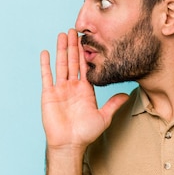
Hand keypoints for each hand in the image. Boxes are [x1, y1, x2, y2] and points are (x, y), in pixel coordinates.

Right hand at [40, 29, 128, 149]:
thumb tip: (127, 95)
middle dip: (73, 46)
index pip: (85, 67)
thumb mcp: (104, 117)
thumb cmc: (85, 133)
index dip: (85, 53)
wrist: (70, 144)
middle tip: (74, 29)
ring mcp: (59, 89)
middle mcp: (72, 87)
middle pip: (72, 61)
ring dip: (61, 50)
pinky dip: (45, 64)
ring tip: (62, 35)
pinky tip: (45, 52)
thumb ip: (113, 104)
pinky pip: (46, 76)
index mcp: (85, 90)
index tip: (86, 40)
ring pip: (60, 65)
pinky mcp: (48, 94)